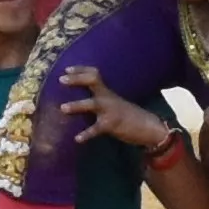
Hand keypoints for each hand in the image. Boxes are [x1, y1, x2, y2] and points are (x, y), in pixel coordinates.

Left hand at [58, 65, 181, 155]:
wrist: (147, 126)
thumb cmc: (127, 115)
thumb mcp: (113, 103)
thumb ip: (99, 99)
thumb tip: (80, 101)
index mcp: (107, 92)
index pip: (94, 74)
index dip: (80, 70)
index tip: (66, 69)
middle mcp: (107, 97)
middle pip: (92, 81)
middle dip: (77, 79)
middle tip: (61, 79)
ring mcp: (109, 110)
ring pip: (92, 104)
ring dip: (77, 105)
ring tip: (62, 108)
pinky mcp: (111, 125)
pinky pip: (96, 129)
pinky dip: (86, 134)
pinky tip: (77, 139)